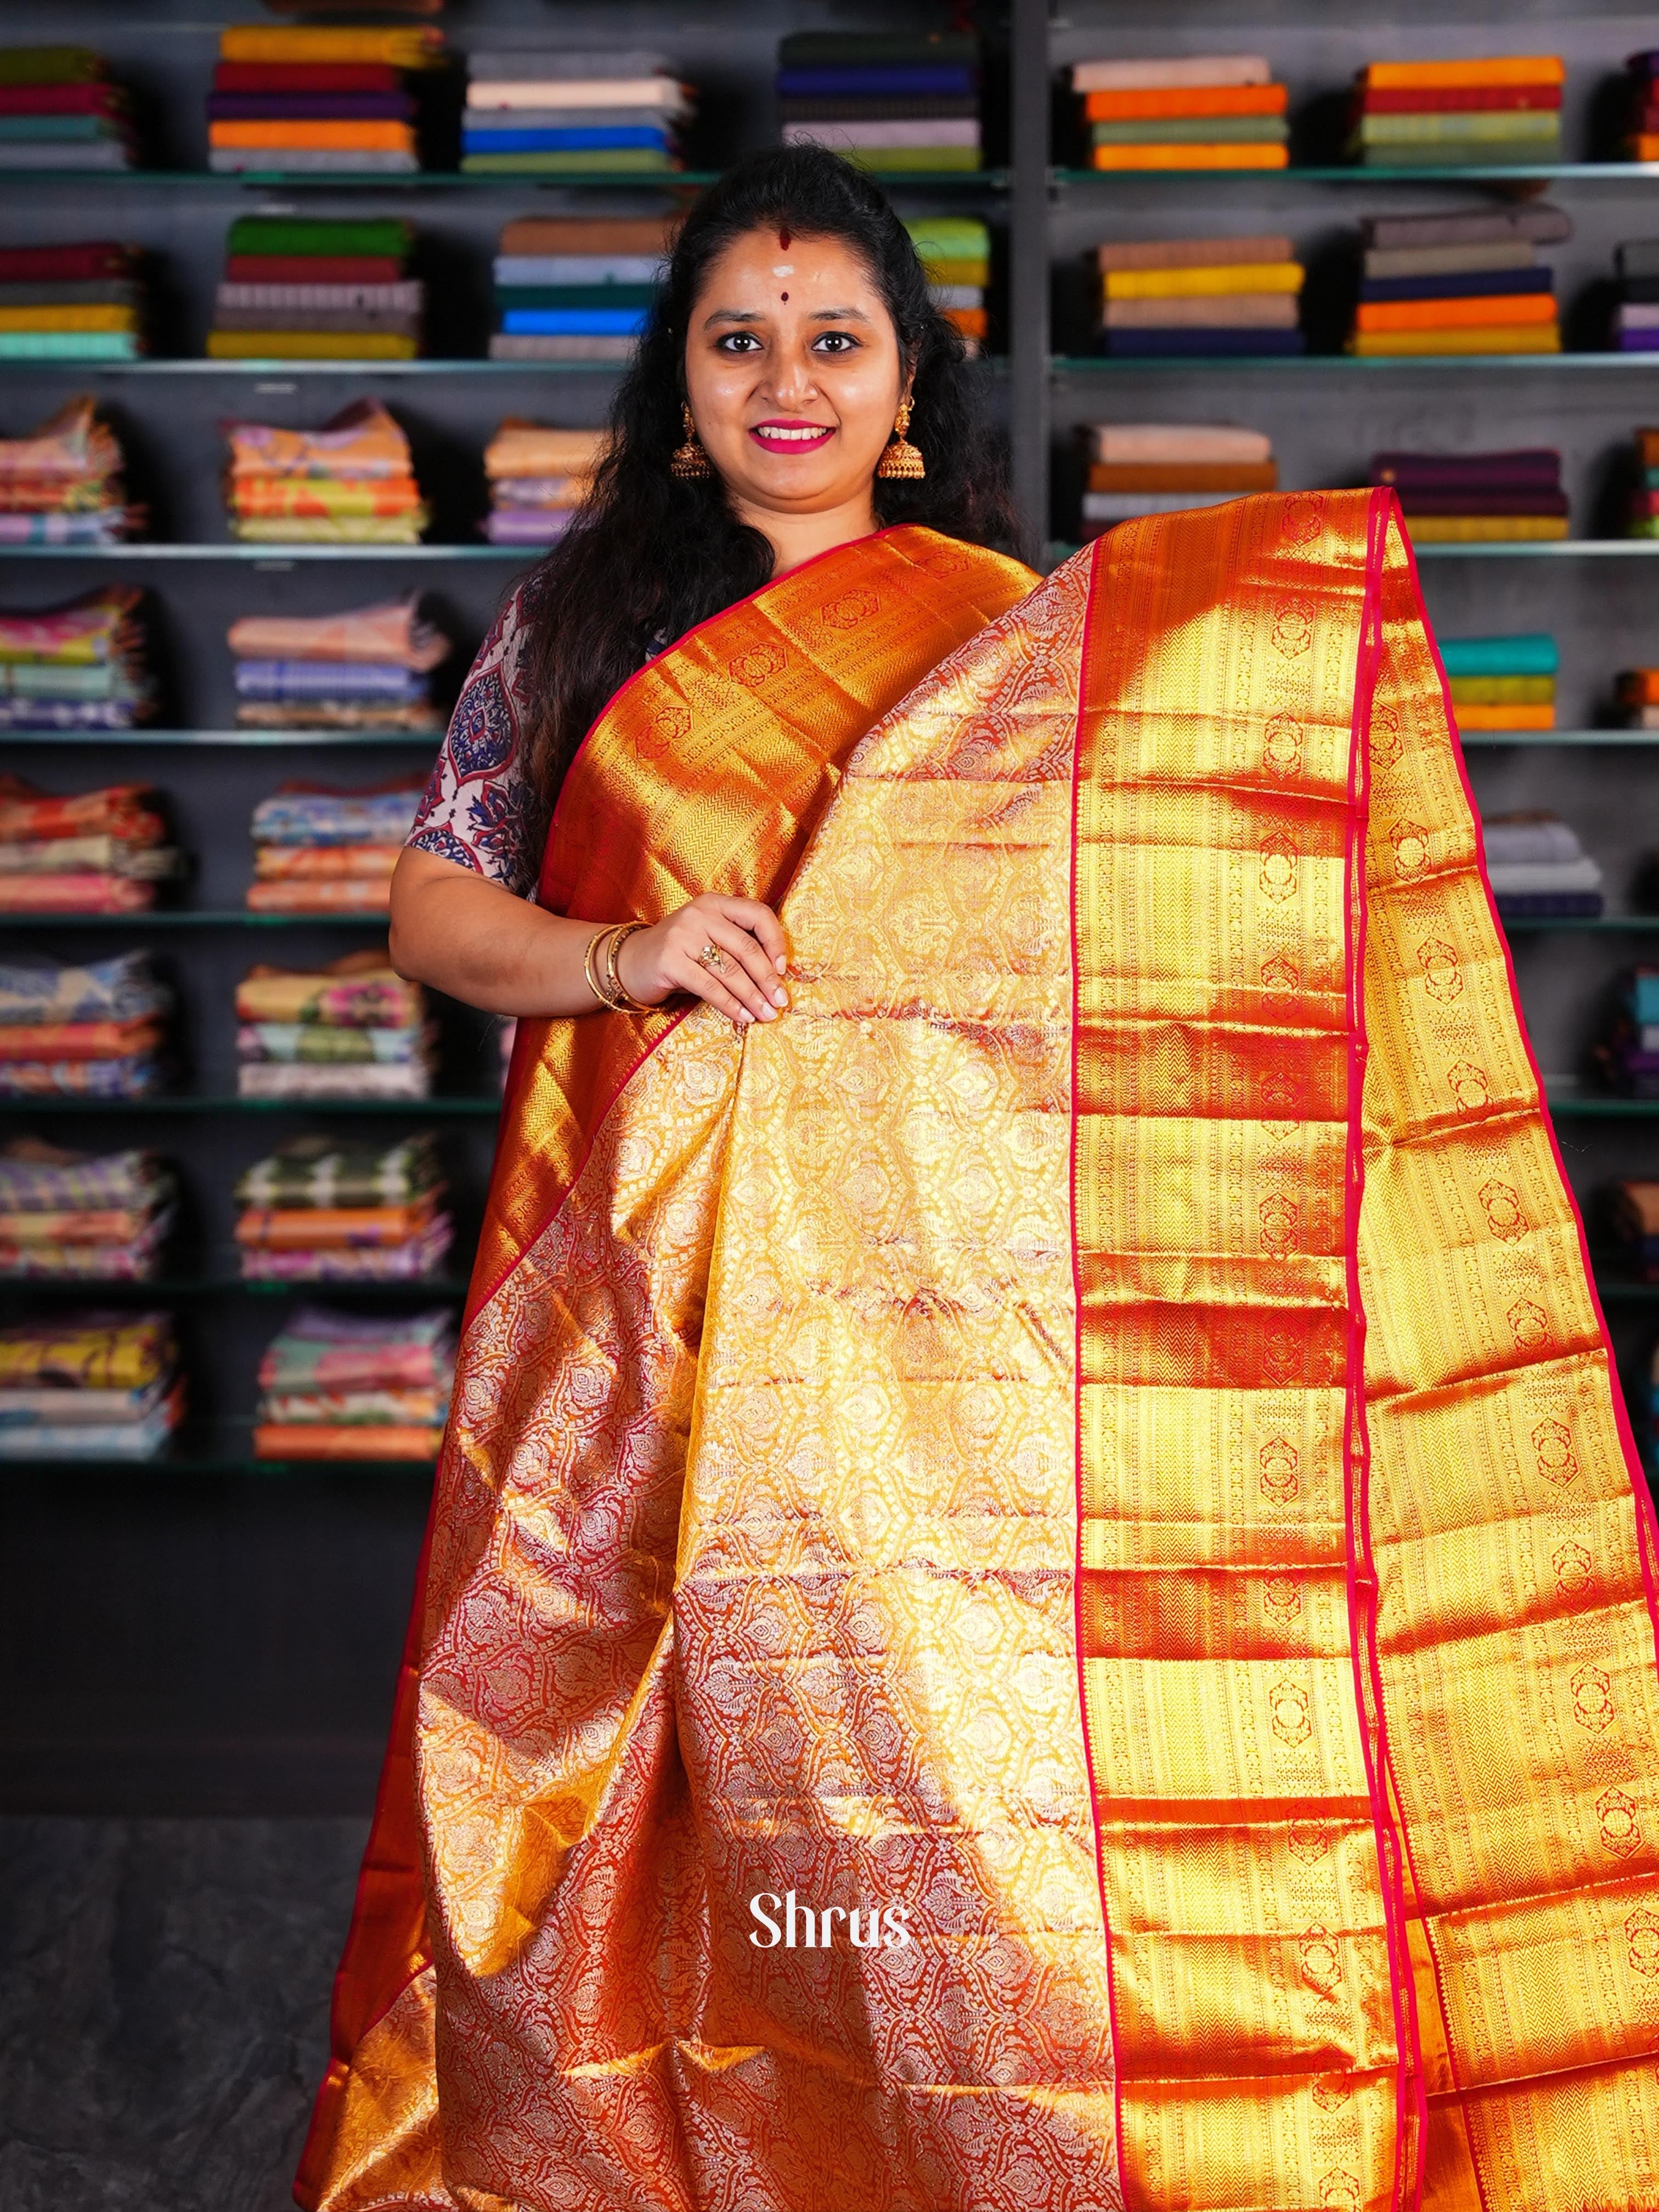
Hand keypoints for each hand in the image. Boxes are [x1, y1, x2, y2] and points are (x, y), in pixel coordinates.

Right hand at [614, 894, 789, 1023]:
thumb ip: (737, 947)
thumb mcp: (709, 938)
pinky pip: (709, 987)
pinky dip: (730, 1004)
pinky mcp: (669, 961)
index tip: (783, 969)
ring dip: (752, 997)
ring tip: (766, 1014)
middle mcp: (700, 914)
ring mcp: (682, 936)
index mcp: (715, 904)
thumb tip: (776, 979)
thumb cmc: (680, 954)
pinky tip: (743, 1017)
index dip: (775, 941)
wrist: (630, 962)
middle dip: (767, 979)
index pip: (757, 914)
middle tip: (780, 1002)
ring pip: (730, 970)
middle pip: (746, 948)